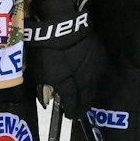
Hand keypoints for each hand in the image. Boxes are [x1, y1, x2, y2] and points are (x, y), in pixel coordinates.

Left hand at [23, 0, 106, 118]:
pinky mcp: (100, 58)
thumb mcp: (38, 70)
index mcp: (68, 86)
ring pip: (94, 87)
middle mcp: (84, 82)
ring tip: (84, 95)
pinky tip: (89, 78)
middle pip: (86, 99)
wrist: (63, 25)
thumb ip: (43, 87)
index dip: (72, 111)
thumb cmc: (45, 48)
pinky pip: (98, 74)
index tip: (70, 115)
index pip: (73, 105)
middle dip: (82, 105)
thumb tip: (48, 100)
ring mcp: (94, 70)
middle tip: (78, 108)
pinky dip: (93, 78)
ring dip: (88, 92)